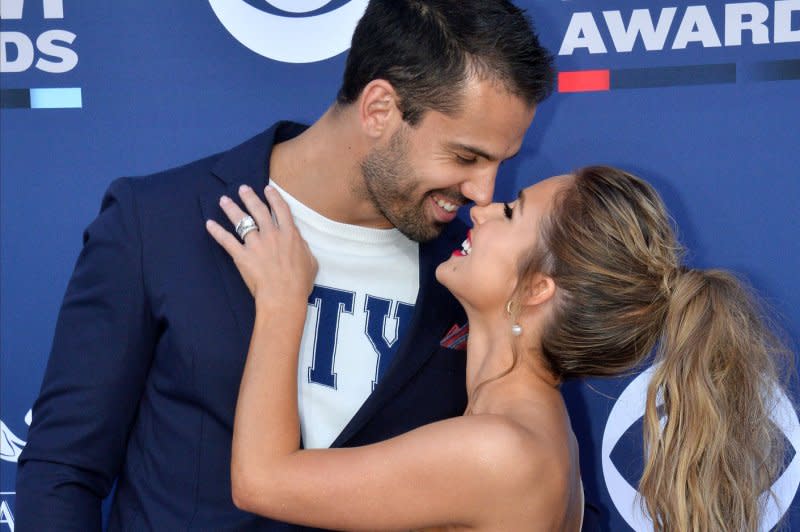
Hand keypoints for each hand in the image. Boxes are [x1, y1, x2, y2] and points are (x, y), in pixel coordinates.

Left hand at [206, 185, 317, 308]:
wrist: (283, 295)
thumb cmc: (299, 282)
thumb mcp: (311, 261)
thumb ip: (303, 248)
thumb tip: (299, 242)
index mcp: (290, 234)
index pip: (281, 209)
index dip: (274, 197)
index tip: (268, 189)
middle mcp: (271, 234)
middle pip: (259, 210)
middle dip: (250, 197)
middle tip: (243, 189)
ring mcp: (255, 244)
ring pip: (241, 221)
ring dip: (232, 208)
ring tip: (224, 200)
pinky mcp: (242, 256)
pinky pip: (227, 240)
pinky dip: (217, 232)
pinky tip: (209, 224)